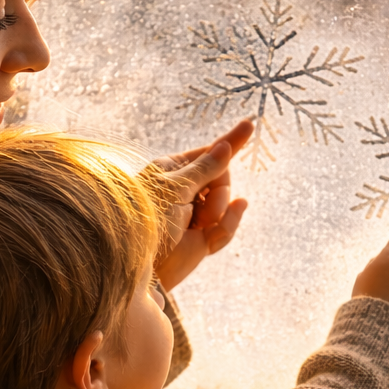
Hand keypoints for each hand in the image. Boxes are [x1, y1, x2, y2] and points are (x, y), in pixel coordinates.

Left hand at [147, 120, 252, 292]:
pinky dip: (231, 223)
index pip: (208, 153)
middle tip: (198, 208)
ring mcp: (195, 214)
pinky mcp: (202, 239)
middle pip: (222, 178)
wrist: (139, 264)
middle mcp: (185, 189)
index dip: (230, 142)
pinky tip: (238, 211)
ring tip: (195, 226)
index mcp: (173, 170)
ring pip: (227, 204)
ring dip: (218, 213)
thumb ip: (205, 169)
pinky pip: (227, 227)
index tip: (250, 124)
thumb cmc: (147, 219)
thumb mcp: (176, 188)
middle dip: (218, 192)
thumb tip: (224, 147)